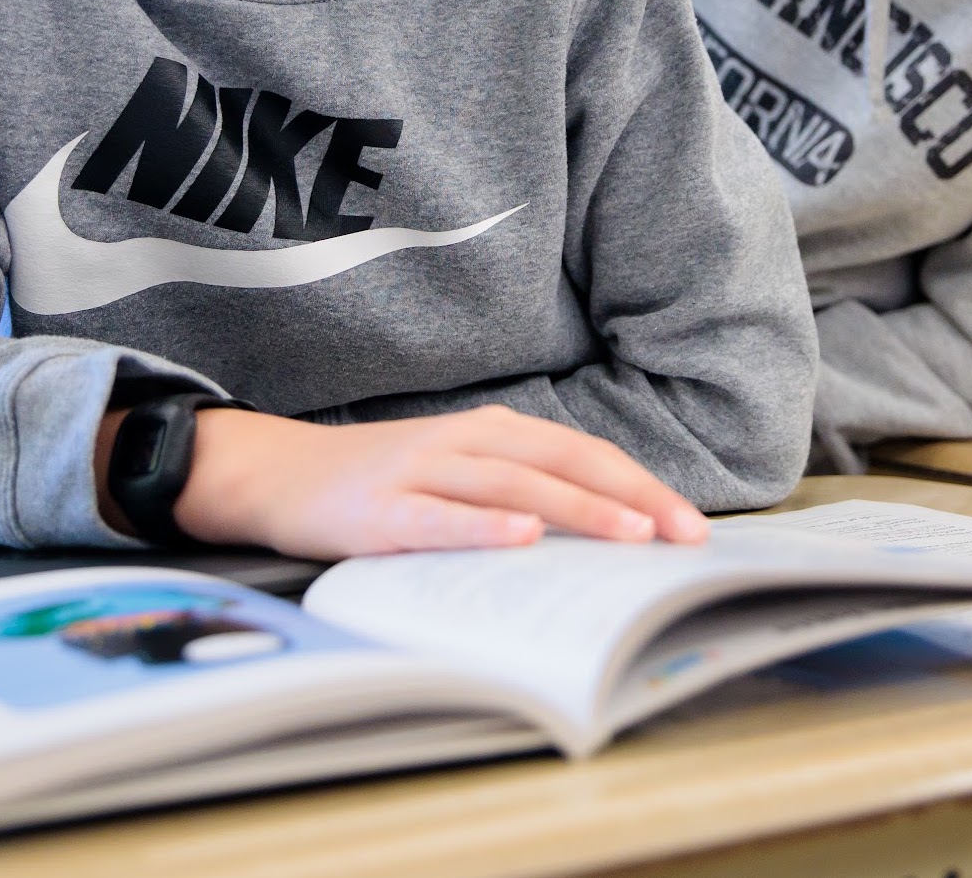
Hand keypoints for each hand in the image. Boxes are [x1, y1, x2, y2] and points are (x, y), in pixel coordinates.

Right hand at [159, 405, 707, 558]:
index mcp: (497, 432)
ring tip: (629, 534)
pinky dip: (485, 527)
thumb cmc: (387, 481)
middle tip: (683, 535)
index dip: (642, 485)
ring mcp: (426, 471)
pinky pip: (441, 518)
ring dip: (577, 509)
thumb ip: (523, 490)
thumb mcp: (463, 473)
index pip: (585, 455)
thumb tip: (604, 530)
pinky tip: (522, 539)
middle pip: (565, 463)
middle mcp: (470, 440)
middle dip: (631, 497)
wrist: (281, 472)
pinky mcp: (383, 508)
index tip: (691, 526)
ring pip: (515, 487)